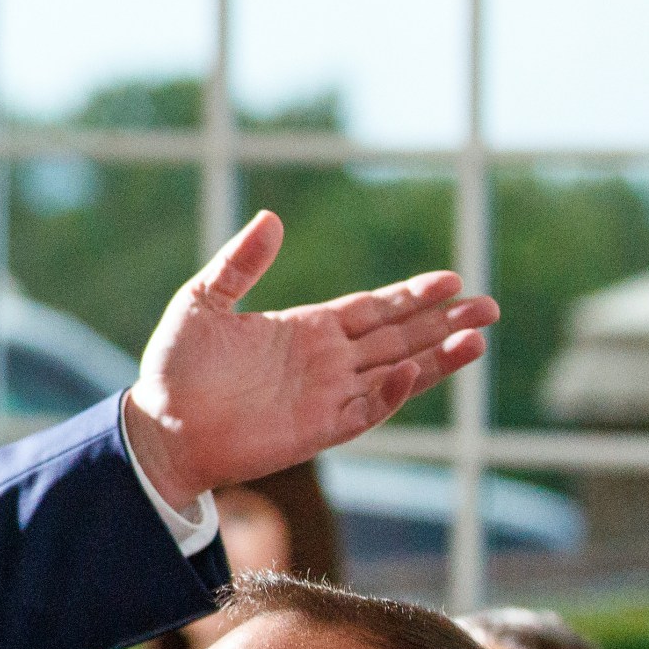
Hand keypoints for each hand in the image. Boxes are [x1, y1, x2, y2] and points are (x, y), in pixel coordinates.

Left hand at [123, 211, 496, 510]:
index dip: (411, 295)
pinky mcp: (318, 429)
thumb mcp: (202, 302)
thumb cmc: (174, 367)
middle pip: (398, 338)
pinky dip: (391, 393)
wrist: (159, 426)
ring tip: (478, 337)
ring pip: (396, 373)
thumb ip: (239, 264)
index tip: (451, 280)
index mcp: (305, 330)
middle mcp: (325, 362)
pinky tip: (412, 370)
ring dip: (437, 357)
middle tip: (489, 305)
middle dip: (442, 322)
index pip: (373, 309)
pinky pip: (366, 410)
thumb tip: (271, 218)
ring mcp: (326, 396)